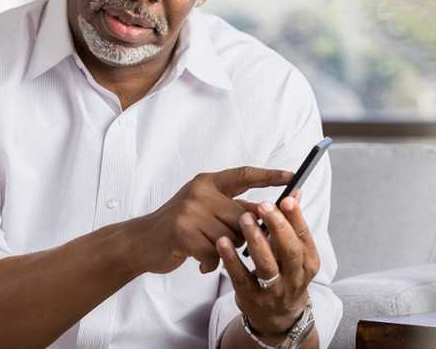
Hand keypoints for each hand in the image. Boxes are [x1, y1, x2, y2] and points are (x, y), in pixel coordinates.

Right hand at [134, 167, 292, 274]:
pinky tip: (199, 260)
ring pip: (231, 236)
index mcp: (208, 182)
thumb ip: (234, 207)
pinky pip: (215, 252)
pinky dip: (211, 261)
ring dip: (226, 249)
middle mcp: (199, 192)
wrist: (142, 241)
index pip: (244, 174)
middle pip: (243, 215)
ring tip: (209, 249)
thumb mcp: (206, 207)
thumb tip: (272, 211)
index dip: (269, 175)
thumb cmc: (181, 225)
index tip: (293, 176)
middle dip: (244, 233)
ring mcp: (190, 211)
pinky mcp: (183, 233)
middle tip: (235, 241)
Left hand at [216, 190, 320, 338]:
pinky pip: (241, 278)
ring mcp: (273, 291)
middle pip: (290, 251)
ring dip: (255, 241)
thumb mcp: (293, 252)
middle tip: (263, 205)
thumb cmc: (284, 274)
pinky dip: (232, 259)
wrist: (276, 316)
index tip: (286, 198)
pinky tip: (222, 242)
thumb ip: (292, 224)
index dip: (296, 218)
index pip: (304, 237)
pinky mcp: (251, 298)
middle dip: (277, 227)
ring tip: (243, 219)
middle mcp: (294, 278)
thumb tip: (295, 191)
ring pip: (266, 266)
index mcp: (308, 263)